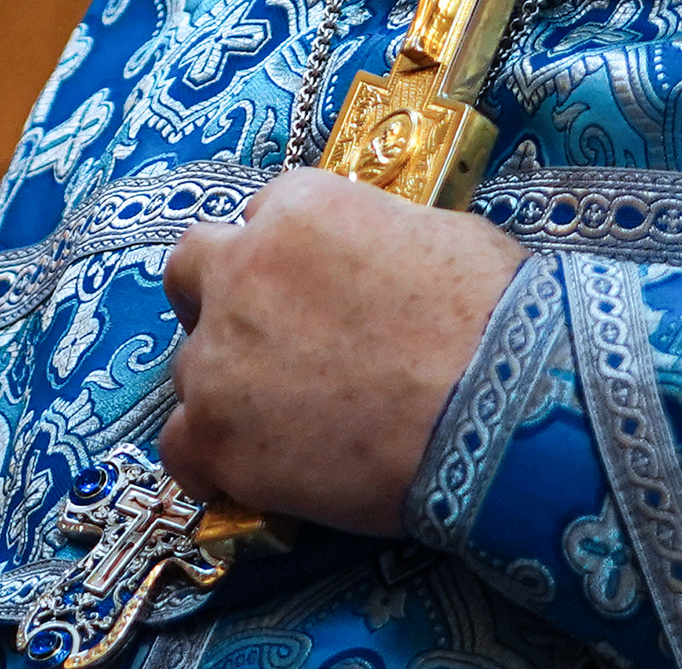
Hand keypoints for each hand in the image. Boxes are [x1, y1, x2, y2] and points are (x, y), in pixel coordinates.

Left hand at [158, 169, 525, 534]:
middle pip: (193, 272)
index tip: (309, 293)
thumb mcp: (440, 236)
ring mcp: (221, 355)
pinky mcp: (218, 436)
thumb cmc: (496, 320)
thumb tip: (378, 260)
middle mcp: (242, 268)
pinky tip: (248, 475)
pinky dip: (209, 461)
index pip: (262, 217)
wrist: (500, 410)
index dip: (286, 260)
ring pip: (190, 366)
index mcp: (300, 207)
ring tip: (286, 427)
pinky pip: (180, 448)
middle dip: (218, 301)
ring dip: (226, 388)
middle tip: (269, 343)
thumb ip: (378, 237)